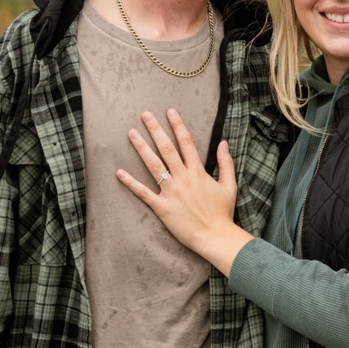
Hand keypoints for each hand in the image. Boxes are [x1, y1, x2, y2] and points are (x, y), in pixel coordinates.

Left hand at [117, 108, 252, 275]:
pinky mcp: (162, 208)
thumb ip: (226, 162)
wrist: (216, 237)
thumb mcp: (229, 185)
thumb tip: (223, 142)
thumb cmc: (223, 213)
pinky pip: (143, 193)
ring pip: (153, 166)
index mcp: (198, 172)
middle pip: (166, 149)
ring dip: (141, 148)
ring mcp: (171, 192)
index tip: (170, 110)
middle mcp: (183, 178)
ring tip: (131, 133)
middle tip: (144, 115)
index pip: (186, 142)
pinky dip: (130, 183)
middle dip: (155, 130)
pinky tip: (119, 172)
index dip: (178, 125)